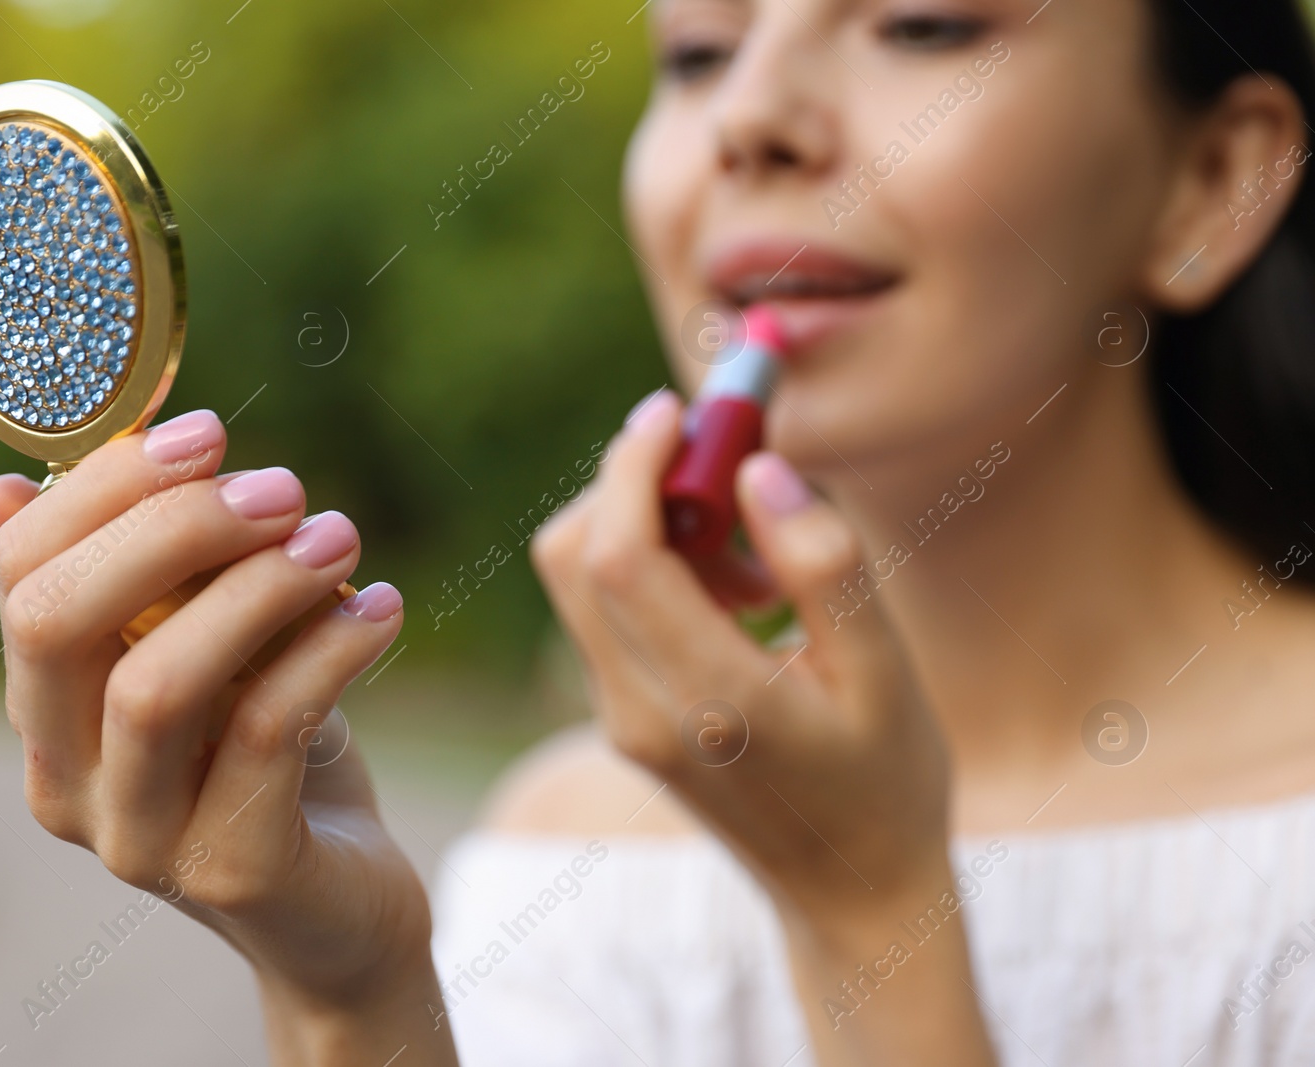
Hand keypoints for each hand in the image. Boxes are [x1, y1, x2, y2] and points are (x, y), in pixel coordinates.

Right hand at [0, 409, 431, 1013]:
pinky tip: (381, 609)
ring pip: (157, 685)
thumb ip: (134, 583)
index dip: (105, 488)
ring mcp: (138, 839)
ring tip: (339, 539)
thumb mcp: (204, 656)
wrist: (342, 905)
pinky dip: (328, 650)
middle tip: (280, 486)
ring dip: (258, 587)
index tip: (210, 433)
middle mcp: (66, 782)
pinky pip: (265, 733)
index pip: (24, 577)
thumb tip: (0, 491)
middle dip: (171, 529)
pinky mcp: (229, 870)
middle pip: (59, 625)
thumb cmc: (269, 757)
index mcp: (48, 713)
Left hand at [531, 391, 953, 924]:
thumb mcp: (886, 672)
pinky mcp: (621, 717)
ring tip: (759, 566)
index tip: (681, 412)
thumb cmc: (886, 784)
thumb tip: (758, 469)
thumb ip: (823, 565)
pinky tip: (742, 598)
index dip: (635, 466)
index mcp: (711, 703)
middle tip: (721, 465)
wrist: (848, 896)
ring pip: (581, 579)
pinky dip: (654, 570)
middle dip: (632, 482)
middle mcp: (640, 712)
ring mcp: (620, 720)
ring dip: (650, 527)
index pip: (620, 556)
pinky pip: (607, 612)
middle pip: (573, 555)